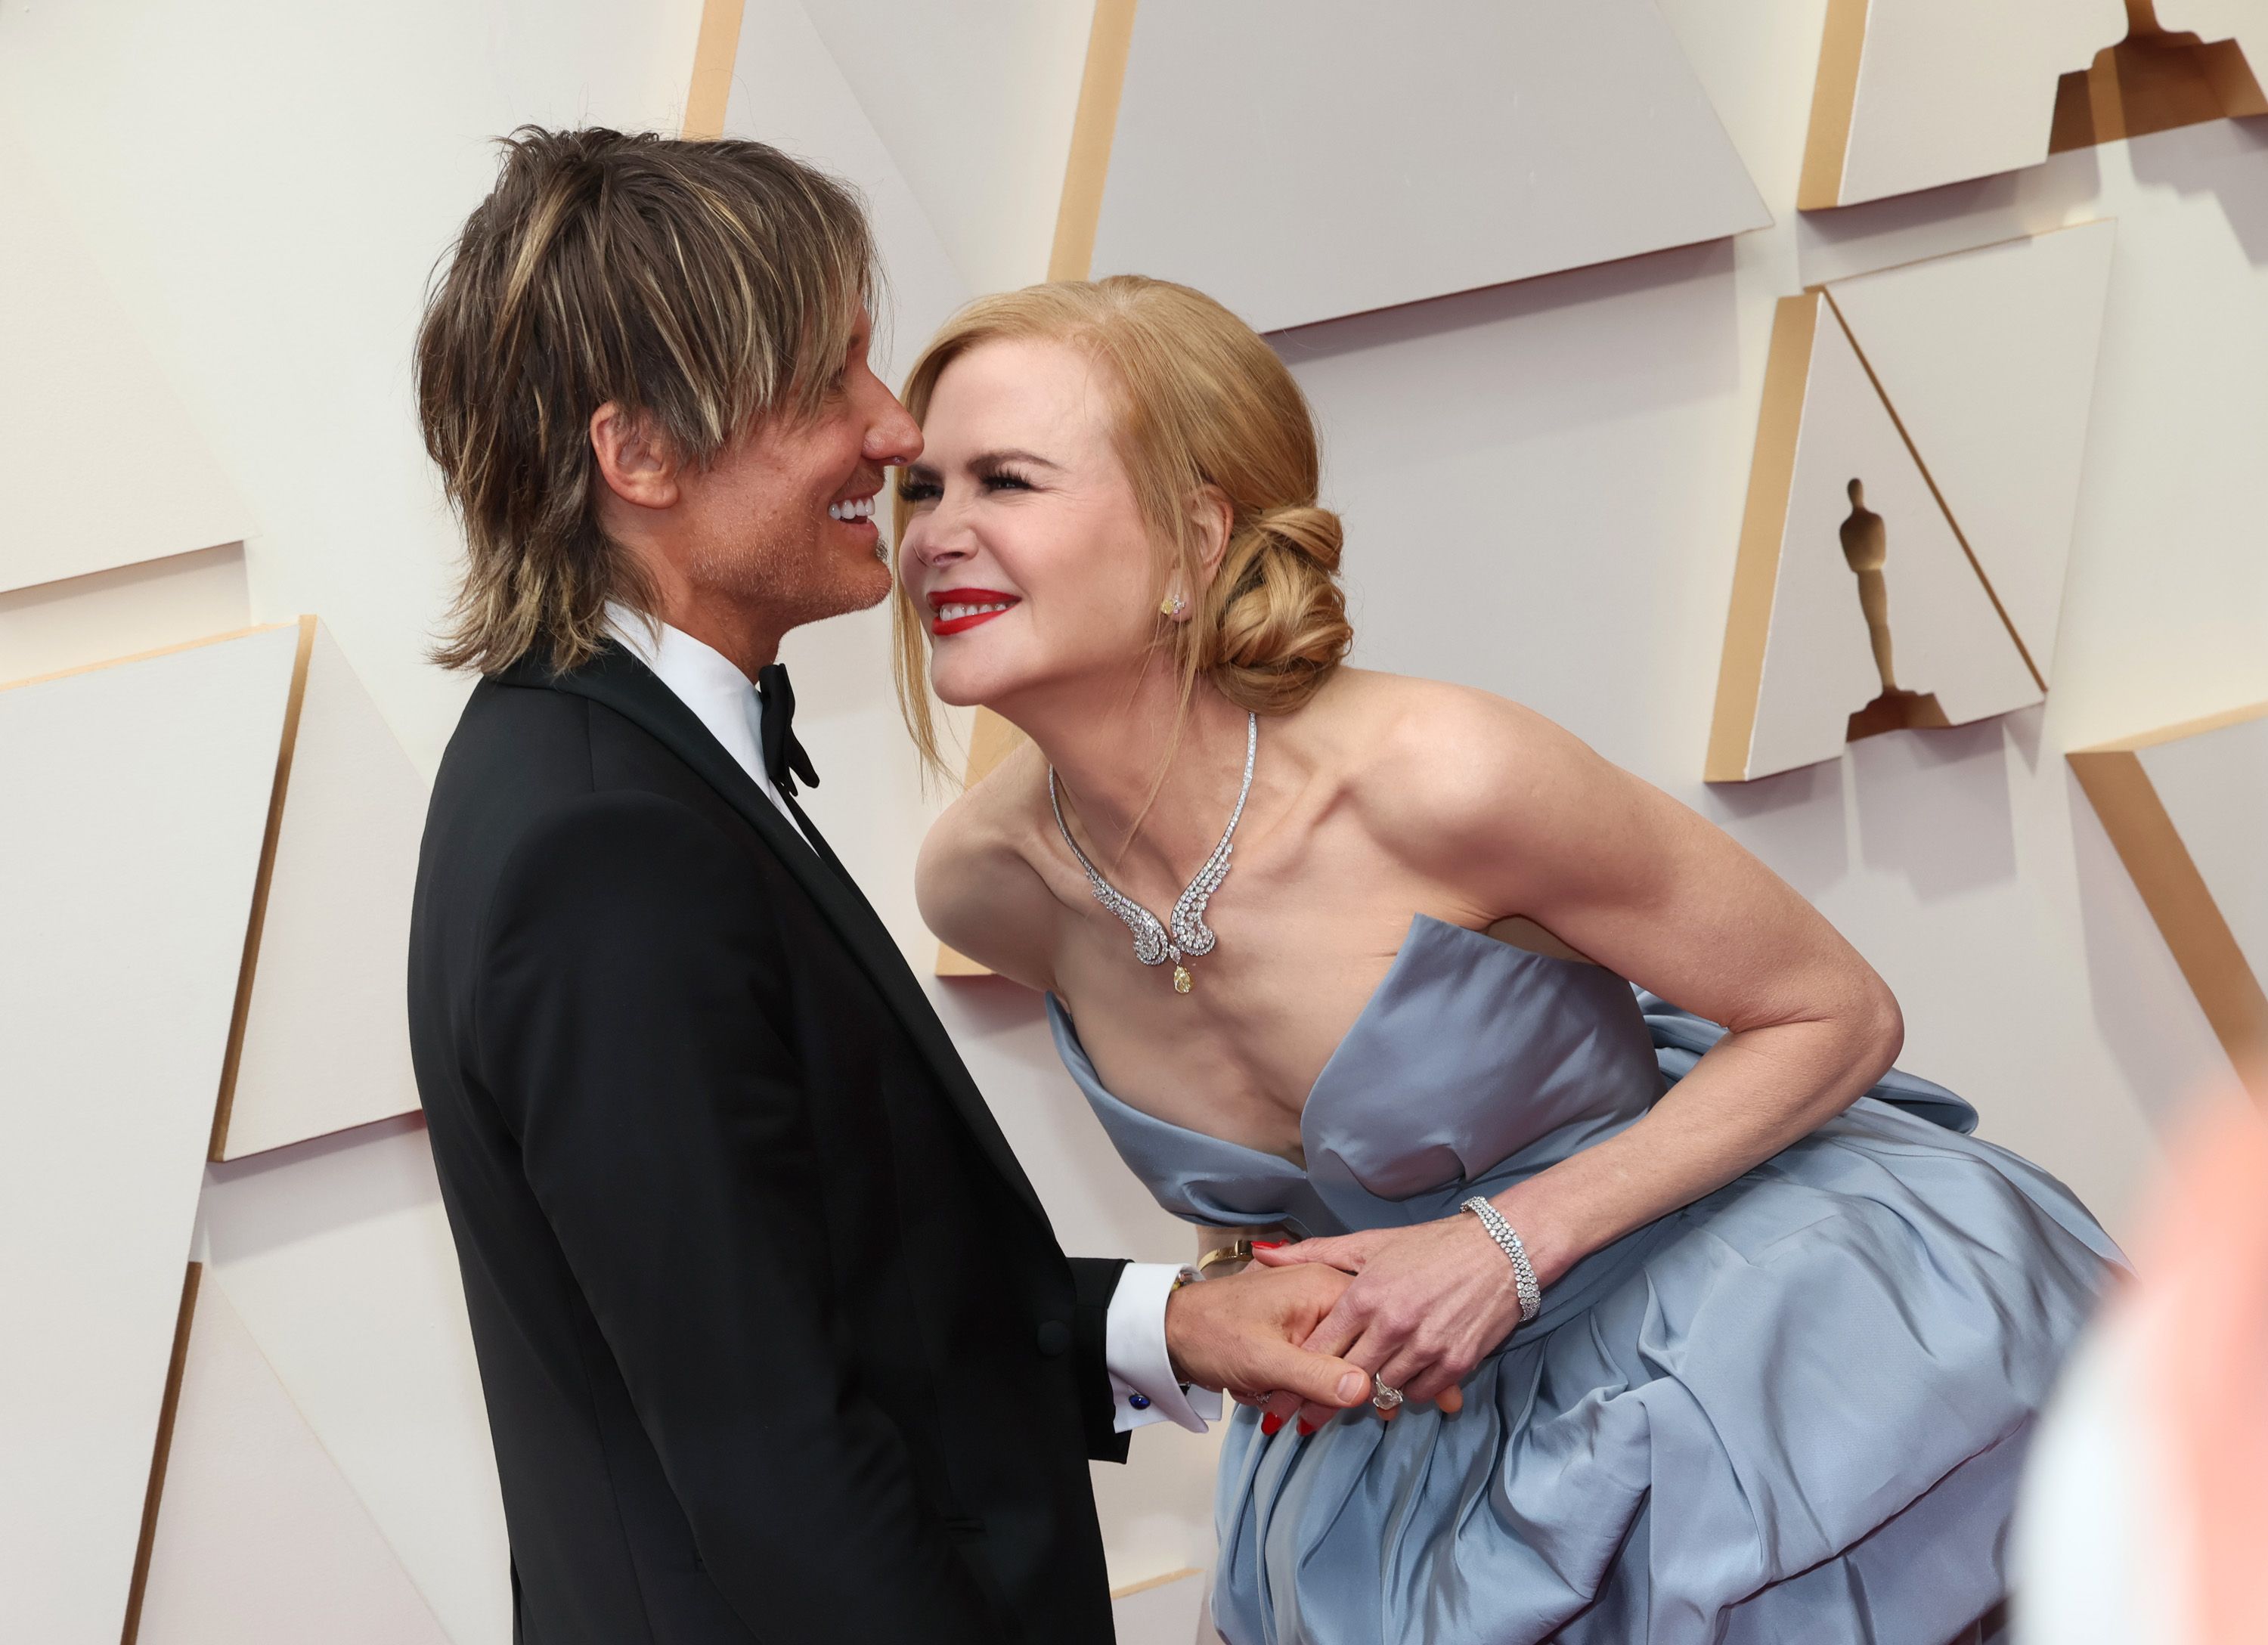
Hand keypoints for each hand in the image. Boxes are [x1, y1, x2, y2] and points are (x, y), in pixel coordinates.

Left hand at [1163, 1261, 1374, 1417]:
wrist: (1170, 1331)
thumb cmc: (1212, 1334)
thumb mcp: (1265, 1360)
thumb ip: (1317, 1375)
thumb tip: (1366, 1389)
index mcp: (1324, 1285)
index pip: (1369, 1331)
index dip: (1354, 1372)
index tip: (1324, 1397)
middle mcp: (1323, 1290)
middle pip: (1350, 1352)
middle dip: (1316, 1385)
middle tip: (1276, 1393)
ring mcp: (1310, 1310)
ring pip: (1330, 1366)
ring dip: (1297, 1388)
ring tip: (1260, 1387)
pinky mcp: (1297, 1329)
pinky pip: (1311, 1364)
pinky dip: (1288, 1382)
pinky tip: (1260, 1384)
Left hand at [1251, 1213, 1523, 1428]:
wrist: (1502, 1249)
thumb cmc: (1430, 1246)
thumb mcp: (1368, 1244)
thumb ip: (1313, 1254)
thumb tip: (1262, 1254)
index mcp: (1366, 1295)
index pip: (1319, 1348)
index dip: (1294, 1375)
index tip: (1276, 1395)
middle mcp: (1393, 1324)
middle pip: (1344, 1379)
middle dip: (1319, 1402)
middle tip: (1300, 1421)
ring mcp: (1427, 1346)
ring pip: (1382, 1391)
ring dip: (1365, 1399)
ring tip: (1350, 1404)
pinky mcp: (1457, 1362)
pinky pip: (1419, 1394)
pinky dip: (1405, 1393)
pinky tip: (1397, 1386)